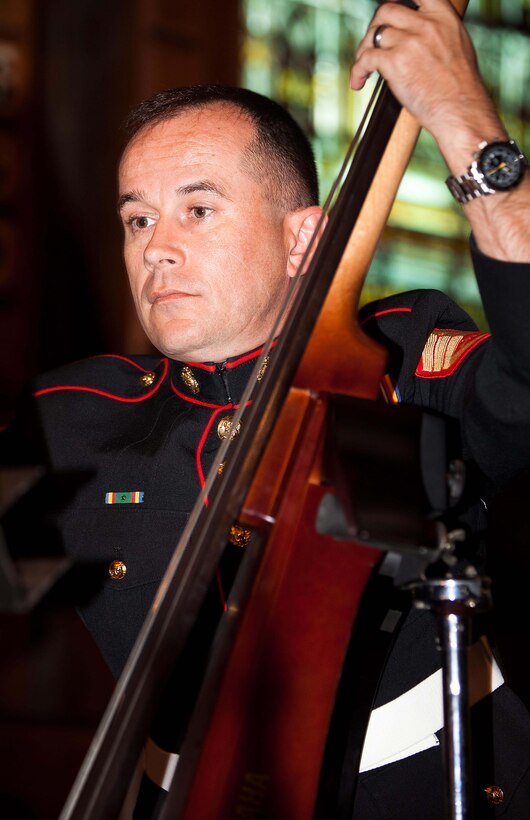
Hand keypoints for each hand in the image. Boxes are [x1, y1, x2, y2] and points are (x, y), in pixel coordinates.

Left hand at [350, 0, 503, 166]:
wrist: (461, 111)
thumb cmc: (461, 88)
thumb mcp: (457, 45)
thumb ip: (437, 32)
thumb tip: (417, 31)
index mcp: (443, 16)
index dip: (398, 2)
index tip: (388, 16)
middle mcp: (426, 24)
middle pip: (387, 10)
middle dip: (374, 26)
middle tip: (371, 44)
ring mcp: (410, 42)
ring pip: (374, 35)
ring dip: (363, 50)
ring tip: (364, 67)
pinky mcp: (395, 62)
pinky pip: (366, 58)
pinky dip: (357, 71)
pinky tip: (358, 82)